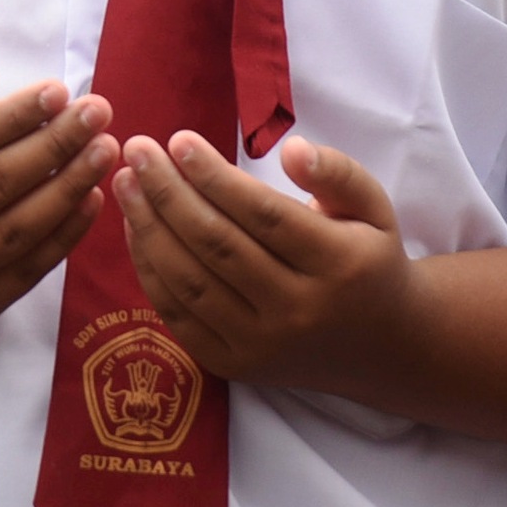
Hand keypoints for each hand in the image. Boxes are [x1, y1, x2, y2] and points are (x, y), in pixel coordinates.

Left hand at [114, 132, 411, 389]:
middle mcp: (298, 311)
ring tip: (126, 183)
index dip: (215, 177)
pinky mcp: (234, 366)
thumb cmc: (369, 260)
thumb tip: (292, 149)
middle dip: (169, 193)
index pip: (263, 215)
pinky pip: (178, 316)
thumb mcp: (374, 208)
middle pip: (218, 246)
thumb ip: (337, 173)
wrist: (380, 348)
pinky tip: (136, 228)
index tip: (178, 139)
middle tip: (138, 150)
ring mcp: (261, 345)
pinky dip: (150, 271)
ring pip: (190, 282)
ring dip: (149, 228)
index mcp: (338, 265)